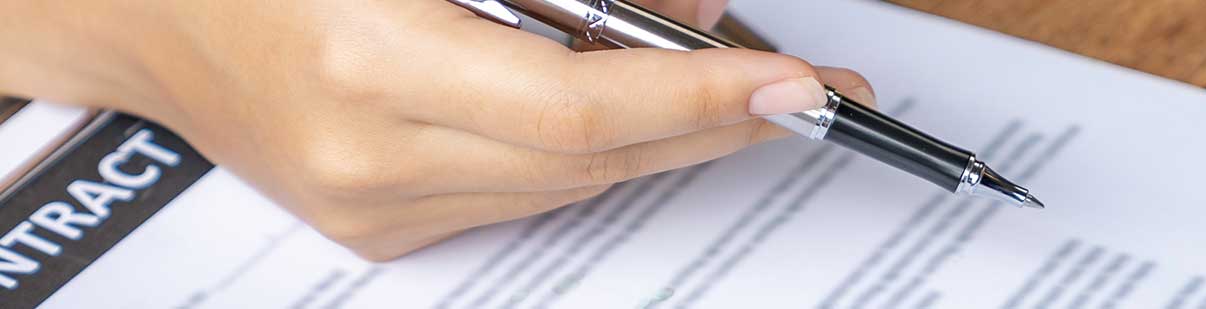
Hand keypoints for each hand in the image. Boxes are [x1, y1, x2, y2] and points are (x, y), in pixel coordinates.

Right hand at [0, 0, 877, 259]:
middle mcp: (366, 154)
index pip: (579, 105)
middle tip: (808, 94)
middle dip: (715, 124)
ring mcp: (368, 206)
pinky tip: (631, 115)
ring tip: (738, 95)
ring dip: (666, 142)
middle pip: (592, 159)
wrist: (141, 6)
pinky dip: (590, 154)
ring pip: (569, 187)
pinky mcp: (374, 228)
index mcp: (366, 57)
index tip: (798, 85)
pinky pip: (523, 197)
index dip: (703, 98)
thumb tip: (690, 10)